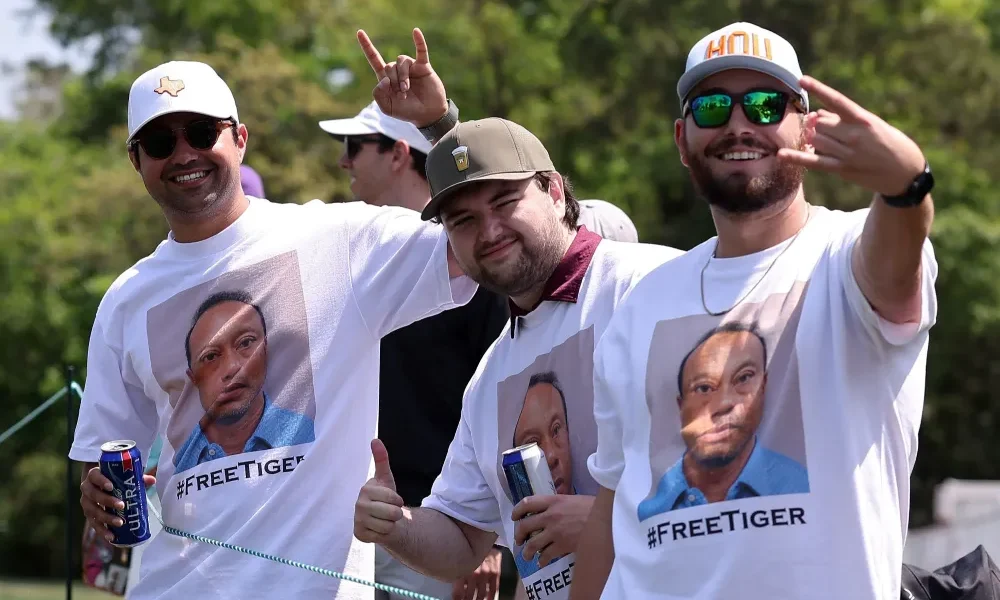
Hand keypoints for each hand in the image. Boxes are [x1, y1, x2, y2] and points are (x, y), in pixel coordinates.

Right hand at [80, 466, 154, 542]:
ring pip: (93, 511)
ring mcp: (86, 503)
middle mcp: (87, 489)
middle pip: (94, 495)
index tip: (111, 487)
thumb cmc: (113, 479)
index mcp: (94, 475)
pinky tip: (111, 537)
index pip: (95, 476)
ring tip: (120, 523)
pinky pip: (94, 524)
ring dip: (106, 518)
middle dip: (107, 501)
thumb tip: (152, 480)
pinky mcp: (89, 515)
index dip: (101, 481)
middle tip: (122, 505)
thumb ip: (137, 478)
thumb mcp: (123, 477)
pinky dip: (102, 531)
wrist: (98, 485)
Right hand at [354, 439, 404, 543]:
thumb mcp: (386, 478)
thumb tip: (375, 440)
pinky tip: (379, 528)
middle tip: (390, 511)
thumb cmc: (384, 497)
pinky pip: (381, 536)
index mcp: (365, 489)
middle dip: (396, 513)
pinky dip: (384, 533)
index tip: (393, 499)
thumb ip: (381, 459)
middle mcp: (358, 505)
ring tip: (385, 519)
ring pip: (388, 525)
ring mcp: (357, 520)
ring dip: (391, 523)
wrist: (381, 518)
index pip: (392, 498)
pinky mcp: (359, 534)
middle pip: (392, 513)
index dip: (398, 500)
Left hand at [357, 27, 447, 127]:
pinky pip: (421, 51)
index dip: (367, 46)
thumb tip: (384, 78)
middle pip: (388, 66)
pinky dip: (419, 41)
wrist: (427, 114)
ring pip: (400, 61)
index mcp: (387, 79)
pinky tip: (415, 31)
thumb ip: (378, 94)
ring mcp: (411, 67)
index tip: (359, 32)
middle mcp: (398, 70)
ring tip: (406, 90)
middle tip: (402, 95)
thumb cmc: (407, 111)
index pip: (375, 59)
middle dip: (393, 81)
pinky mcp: (423, 66)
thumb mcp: (386, 108)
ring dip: (402, 77)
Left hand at [451, 548, 501, 599]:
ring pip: (481, 595)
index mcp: (462, 570)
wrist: (483, 534)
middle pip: (469, 596)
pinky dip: (490, 597)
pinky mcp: (495, 573)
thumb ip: (455, 571)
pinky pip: (493, 589)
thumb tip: (450, 584)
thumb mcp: (458, 557)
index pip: (458, 594)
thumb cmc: (467, 545)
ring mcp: (486, 574)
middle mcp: (475, 574)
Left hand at [511, 494, 593, 567]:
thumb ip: (559, 504)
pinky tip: (542, 561)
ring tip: (527, 555)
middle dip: (519, 534)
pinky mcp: (562, 546)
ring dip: (527, 551)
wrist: (606, 521)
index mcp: (553, 501)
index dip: (517, 510)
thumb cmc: (594, 508)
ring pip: (532, 544)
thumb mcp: (573, 499)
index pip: (527, 503)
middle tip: (519, 540)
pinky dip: (542, 560)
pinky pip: (546, 555)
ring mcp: (555, 532)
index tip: (515, 517)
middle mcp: (550, 516)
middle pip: (524, 525)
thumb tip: (551, 510)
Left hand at [777, 75, 926, 196]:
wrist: (905, 172)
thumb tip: (817, 113)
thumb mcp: (871, 125)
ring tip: (819, 139)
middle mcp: (854, 135)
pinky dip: (797, 157)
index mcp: (863, 119)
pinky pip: (815, 162)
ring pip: (816, 139)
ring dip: (812, 138)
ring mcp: (847, 153)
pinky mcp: (843, 169)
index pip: (836, 100)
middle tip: (819, 128)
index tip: (802, 79)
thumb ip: (844, 119)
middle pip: (820, 123)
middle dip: (815, 124)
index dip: (818, 88)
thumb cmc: (889, 143)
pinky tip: (781, 154)